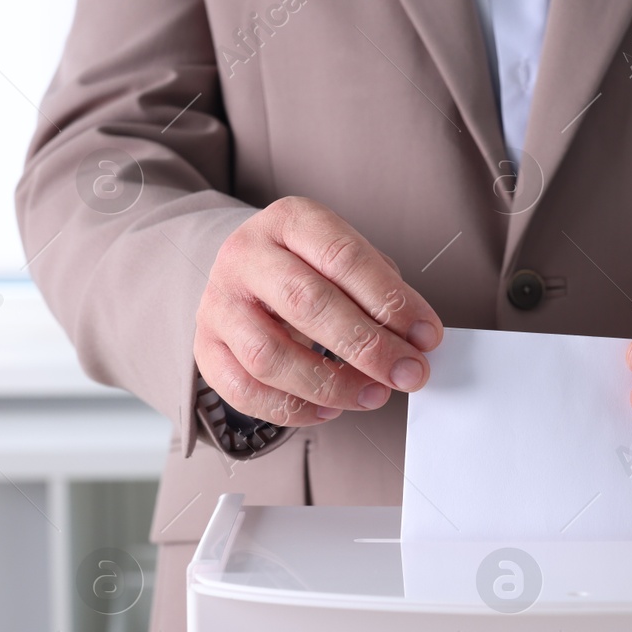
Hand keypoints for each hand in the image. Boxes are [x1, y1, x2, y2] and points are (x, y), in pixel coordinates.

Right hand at [195, 196, 442, 426]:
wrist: (245, 274)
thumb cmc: (308, 268)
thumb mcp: (344, 258)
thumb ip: (380, 290)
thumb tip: (416, 339)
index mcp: (288, 221)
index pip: (342, 257)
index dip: (389, 300)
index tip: (426, 336)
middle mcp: (245, 256)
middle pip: (306, 303)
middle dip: (367, 346)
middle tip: (408, 373)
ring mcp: (219, 304)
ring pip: (269, 355)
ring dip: (331, 384)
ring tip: (373, 395)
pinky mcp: (205, 347)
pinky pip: (244, 390)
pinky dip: (291, 410)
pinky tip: (329, 410)